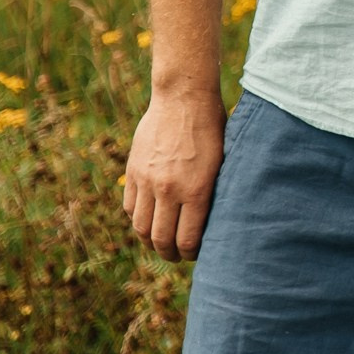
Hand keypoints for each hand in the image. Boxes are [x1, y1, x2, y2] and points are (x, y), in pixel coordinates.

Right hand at [124, 87, 225, 260]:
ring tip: (160, 243)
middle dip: (169, 254)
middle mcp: (169, 189)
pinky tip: (148, 220)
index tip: (195, 254)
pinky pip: (130, 207)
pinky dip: (137, 219)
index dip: (190, 253)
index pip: (187, 239)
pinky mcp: (134, 172)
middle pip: (161, 239)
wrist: (184, 97)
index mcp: (197, 189)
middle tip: (176, 256)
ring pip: (140, 228)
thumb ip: (212, 192)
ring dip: (150, 241)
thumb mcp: (223, 161)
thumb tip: (211, 222)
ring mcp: (148, 181)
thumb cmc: (213, 128)